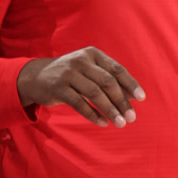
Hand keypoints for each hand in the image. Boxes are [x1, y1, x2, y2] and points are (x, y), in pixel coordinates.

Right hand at [16, 47, 143, 126]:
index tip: (141, 99)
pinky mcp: (58, 88)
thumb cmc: (71, 76)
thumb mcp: (89, 71)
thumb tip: (132, 97)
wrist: (36, 77)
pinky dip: (93, 115)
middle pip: (107, 82)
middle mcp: (81, 61)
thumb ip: (108, 80)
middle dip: (122, 101)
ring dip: (110, 110)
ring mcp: (68, 74)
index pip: (116, 69)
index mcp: (93, 54)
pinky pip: (79, 104)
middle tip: (132, 117)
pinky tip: (103, 123)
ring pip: (94, 94)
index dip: (130, 84)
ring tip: (121, 123)